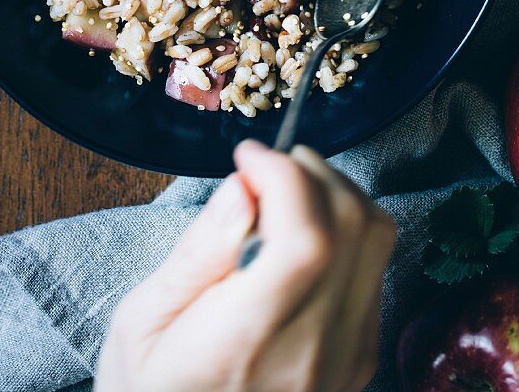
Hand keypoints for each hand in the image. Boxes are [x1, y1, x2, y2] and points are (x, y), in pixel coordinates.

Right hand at [96, 140, 395, 391]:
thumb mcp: (141, 327)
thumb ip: (197, 253)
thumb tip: (243, 188)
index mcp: (250, 345)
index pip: (308, 239)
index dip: (285, 176)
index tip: (247, 156)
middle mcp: (315, 353)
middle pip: (355, 227)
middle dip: (312, 171)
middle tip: (264, 168)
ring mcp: (346, 360)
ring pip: (377, 242)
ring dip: (335, 194)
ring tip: (282, 194)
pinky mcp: (359, 362)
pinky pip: (375, 270)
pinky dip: (346, 230)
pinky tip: (298, 236)